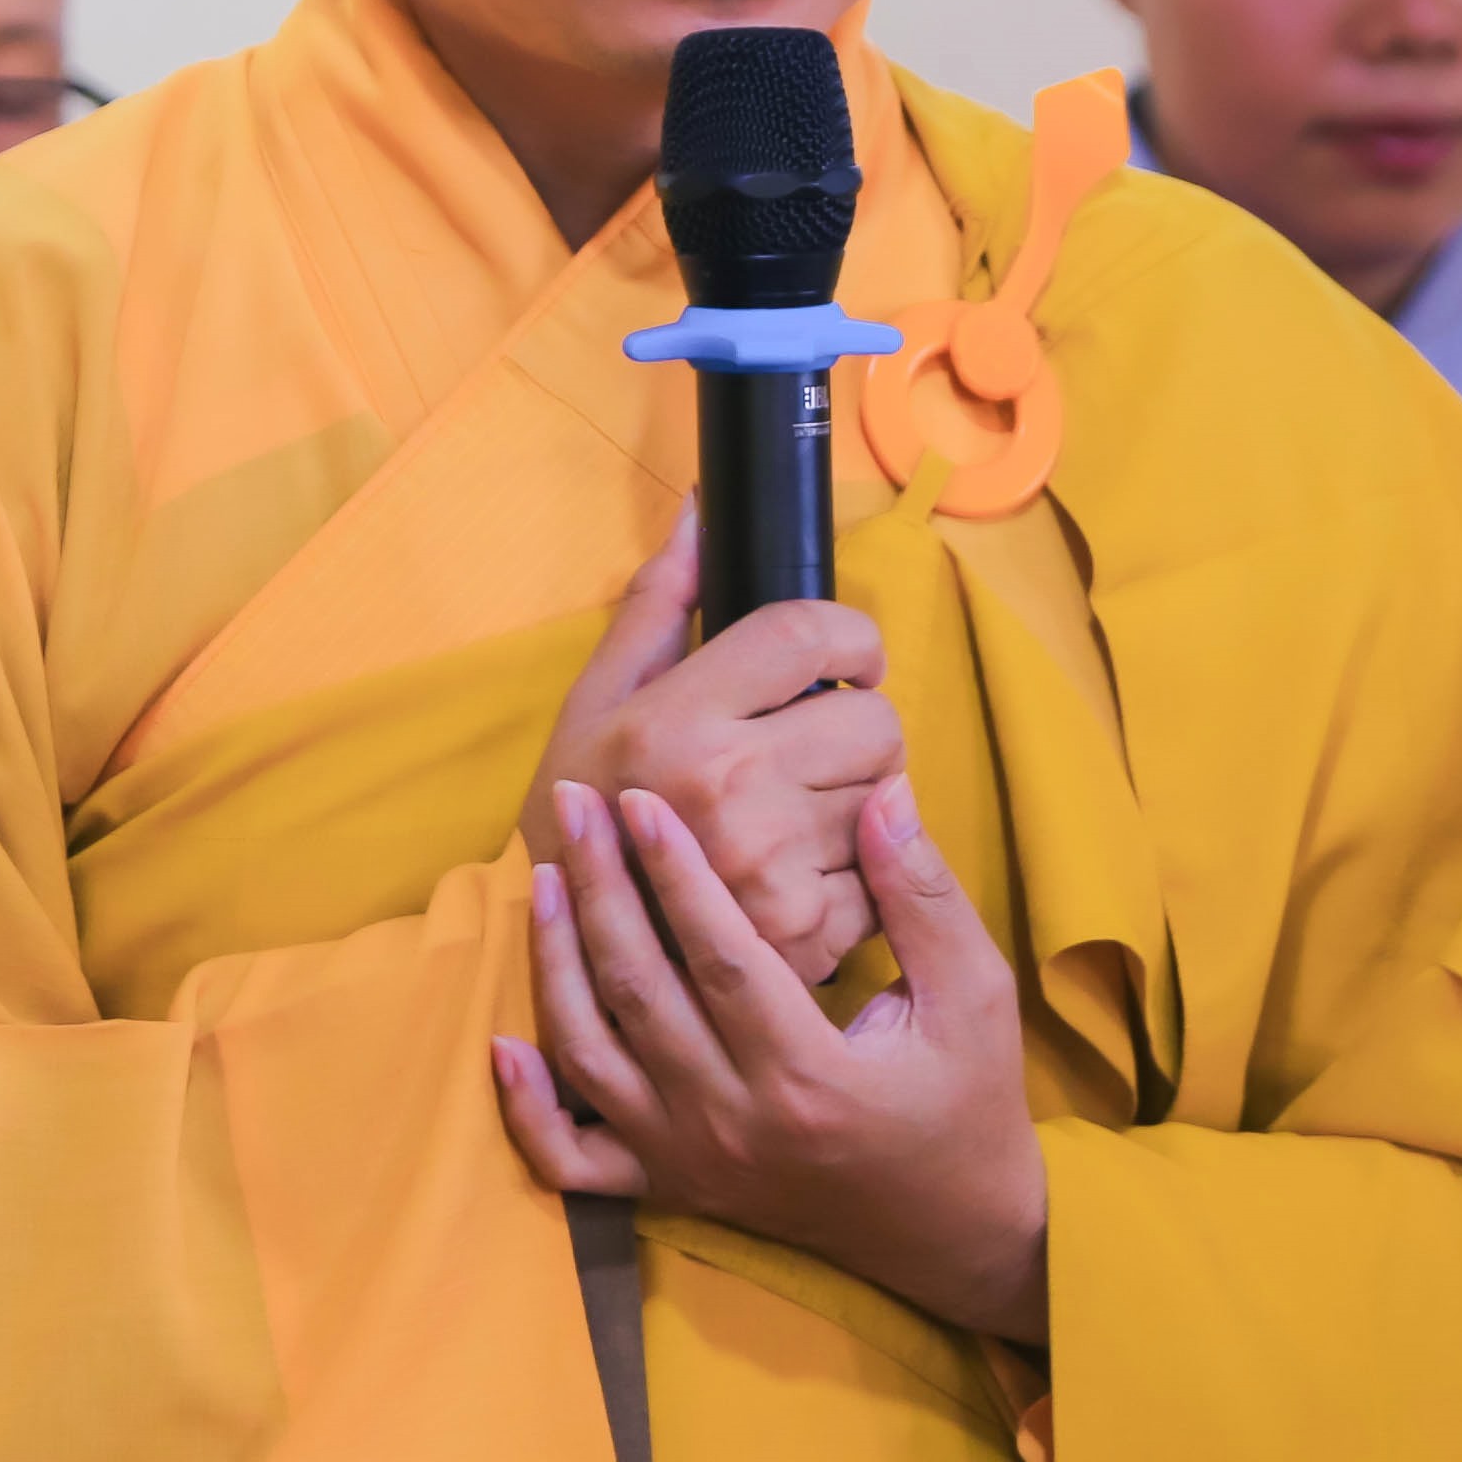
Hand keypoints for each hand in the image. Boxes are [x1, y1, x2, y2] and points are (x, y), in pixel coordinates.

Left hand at [489, 774, 1050, 1346]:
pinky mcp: (671, 1187)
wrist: (953, 1232)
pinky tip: (503, 1041)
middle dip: (599, 887)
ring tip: (545, 878)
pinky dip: (528, 1107)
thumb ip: (923, 897)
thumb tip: (885, 795)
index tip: (639, 798)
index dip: (673, 871)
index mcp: (809, 1075)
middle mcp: (734, 1122)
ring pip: (591, 1057)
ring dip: (556, 964)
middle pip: (640, 991)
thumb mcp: (975, 996)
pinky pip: (572, 1159)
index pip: (719, 954)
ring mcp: (691, 1161)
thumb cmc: (968, 1103)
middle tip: (574, 802)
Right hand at [523, 509, 904, 985]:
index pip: (814, 633)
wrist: (571, 953)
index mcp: (678, 719)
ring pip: (890, 797)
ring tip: (798, 821)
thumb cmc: (585, 816)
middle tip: (814, 753)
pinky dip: (857, 878)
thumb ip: (659, 602)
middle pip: (873, 718)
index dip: (850, 637)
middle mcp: (729, 787)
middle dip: (856, 727)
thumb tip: (700, 508)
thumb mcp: (597, 701)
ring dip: (859, 803)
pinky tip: (801, 880)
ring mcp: (771, 866)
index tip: (847, 659)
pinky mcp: (803, 931)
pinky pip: (884, 874)